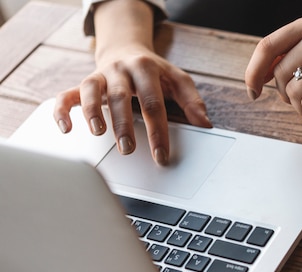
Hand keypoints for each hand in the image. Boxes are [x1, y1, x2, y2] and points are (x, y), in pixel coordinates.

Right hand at [53, 0, 210, 165]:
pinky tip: (67, 128)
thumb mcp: (178, 81)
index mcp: (147, 69)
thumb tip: (206, 124)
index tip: (161, 156)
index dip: (158, 131)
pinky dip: (62, 110)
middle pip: (121, 98)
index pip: (154, 104)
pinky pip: (67, 95)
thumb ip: (192, 101)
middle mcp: (121, 70)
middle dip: (124, 125)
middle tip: (128, 149)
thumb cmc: (156, 73)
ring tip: (98, 133)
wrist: (127, 51)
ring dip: (93, 113)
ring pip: (92, 92)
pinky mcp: (83, 83)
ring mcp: (100, 76)